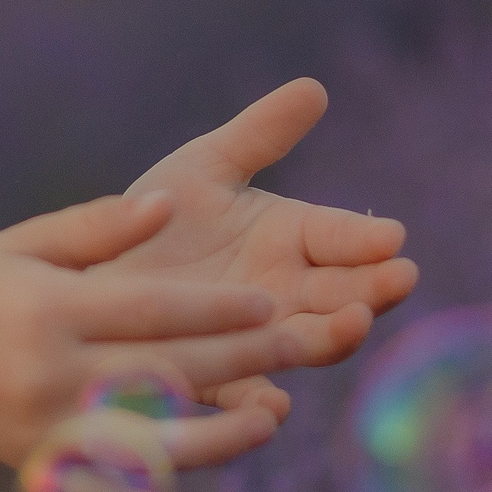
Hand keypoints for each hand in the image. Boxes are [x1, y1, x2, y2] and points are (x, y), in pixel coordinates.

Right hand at [0, 189, 292, 491]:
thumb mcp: (24, 244)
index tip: (270, 302)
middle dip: (240, 359)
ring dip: (217, 439)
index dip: (213, 309)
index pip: (147, 312)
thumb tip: (166, 203)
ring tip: (272, 419)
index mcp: (49, 312)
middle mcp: (49, 377)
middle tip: (304, 343)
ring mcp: (46, 434)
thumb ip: (96, 225)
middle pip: (163, 372)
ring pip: (148, 446)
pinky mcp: (43, 475)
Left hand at [109, 80, 415, 397]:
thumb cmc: (155, 214)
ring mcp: (253, 337)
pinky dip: (259, 402)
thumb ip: (259, 134)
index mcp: (291, 239)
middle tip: (398, 280)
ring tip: (352, 324)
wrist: (92, 267)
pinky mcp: (212, 375)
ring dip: (332, 337)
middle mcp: (285, 292)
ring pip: (305, 343)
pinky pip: (241, 394)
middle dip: (372, 289)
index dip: (366, 239)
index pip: (341, 237)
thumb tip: (314, 87)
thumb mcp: (206, 167)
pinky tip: (274, 404)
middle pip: (341, 295)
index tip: (393, 236)